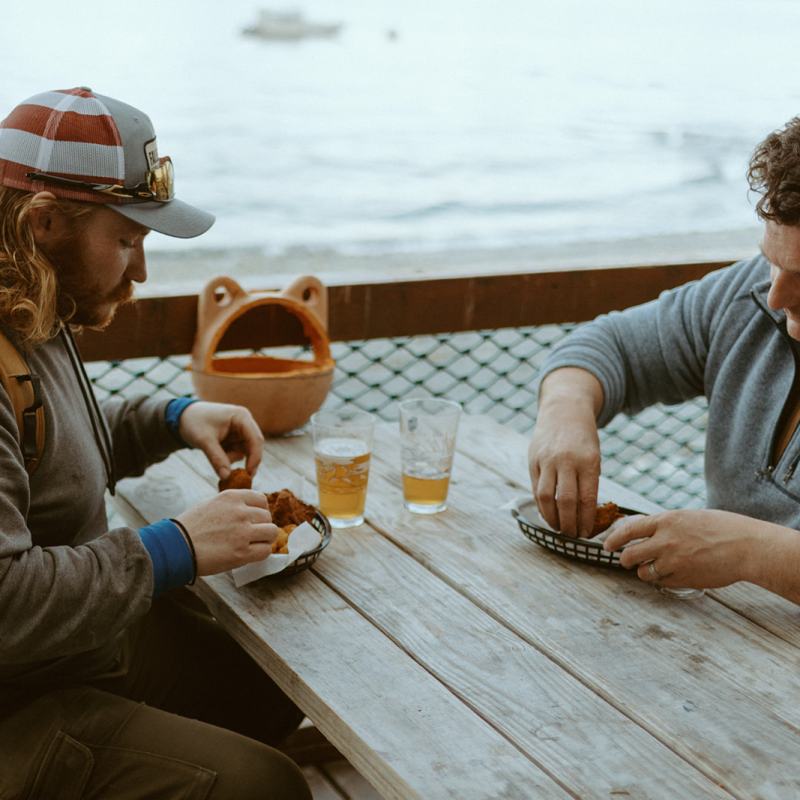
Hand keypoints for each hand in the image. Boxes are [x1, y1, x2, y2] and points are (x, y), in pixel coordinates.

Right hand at [177, 490, 278, 574]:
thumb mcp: (211, 504)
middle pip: (268, 517)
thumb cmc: (190, 527)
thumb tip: (250, 512)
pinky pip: (265, 551)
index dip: (260, 511)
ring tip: (253, 545)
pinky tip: (250, 555)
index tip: (254, 520)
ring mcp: (243, 532)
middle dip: (262, 526)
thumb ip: (232, 505)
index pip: (261, 500)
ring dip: (265, 539)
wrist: (175, 547)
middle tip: (251, 535)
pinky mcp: (242, 552)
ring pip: (271, 532)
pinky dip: (261, 553)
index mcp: (232, 497)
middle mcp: (240, 511)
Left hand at [179, 401, 263, 479]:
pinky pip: (237, 453)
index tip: (248, 474)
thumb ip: (217, 458)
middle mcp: (245, 423)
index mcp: (241, 417)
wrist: (183, 417)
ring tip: (214, 453)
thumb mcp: (204, 440)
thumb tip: (227, 477)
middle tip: (237, 478)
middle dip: (245, 461)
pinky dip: (228, 458)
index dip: (255, 457)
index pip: (256, 439)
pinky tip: (215, 452)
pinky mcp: (235, 438)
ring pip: (245, 452)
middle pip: (253, 447)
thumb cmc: (194, 422)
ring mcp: (241, 431)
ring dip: (232, 458)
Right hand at [529, 377, 601, 536]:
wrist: (564, 410)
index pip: (586, 499)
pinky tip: (547, 513)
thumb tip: (585, 514)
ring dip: (552, 518)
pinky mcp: (533, 460)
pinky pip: (536, 488)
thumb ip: (588, 481)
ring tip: (558, 528)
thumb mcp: (594, 456)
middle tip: (572, 535)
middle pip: (566, 501)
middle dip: (569, 524)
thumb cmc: (583, 438)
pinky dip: (541, 505)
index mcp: (588, 461)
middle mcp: (567, 461)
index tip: (586, 533)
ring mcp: (547, 460)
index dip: (585, 520)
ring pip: (546, 497)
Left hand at [603, 509, 761, 588]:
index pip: (629, 530)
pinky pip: (662, 582)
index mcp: (666, 521)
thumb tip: (647, 532)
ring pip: (644, 572)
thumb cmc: (722, 528)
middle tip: (626, 561)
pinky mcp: (684, 579)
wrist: (746, 546)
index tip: (608, 545)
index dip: (614, 539)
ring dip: (644, 571)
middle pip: (630, 555)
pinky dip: (662, 580)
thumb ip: (666, 526)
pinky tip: (671, 574)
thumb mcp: (689, 517)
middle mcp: (665, 541)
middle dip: (625, 560)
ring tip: (652, 567)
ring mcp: (674, 562)